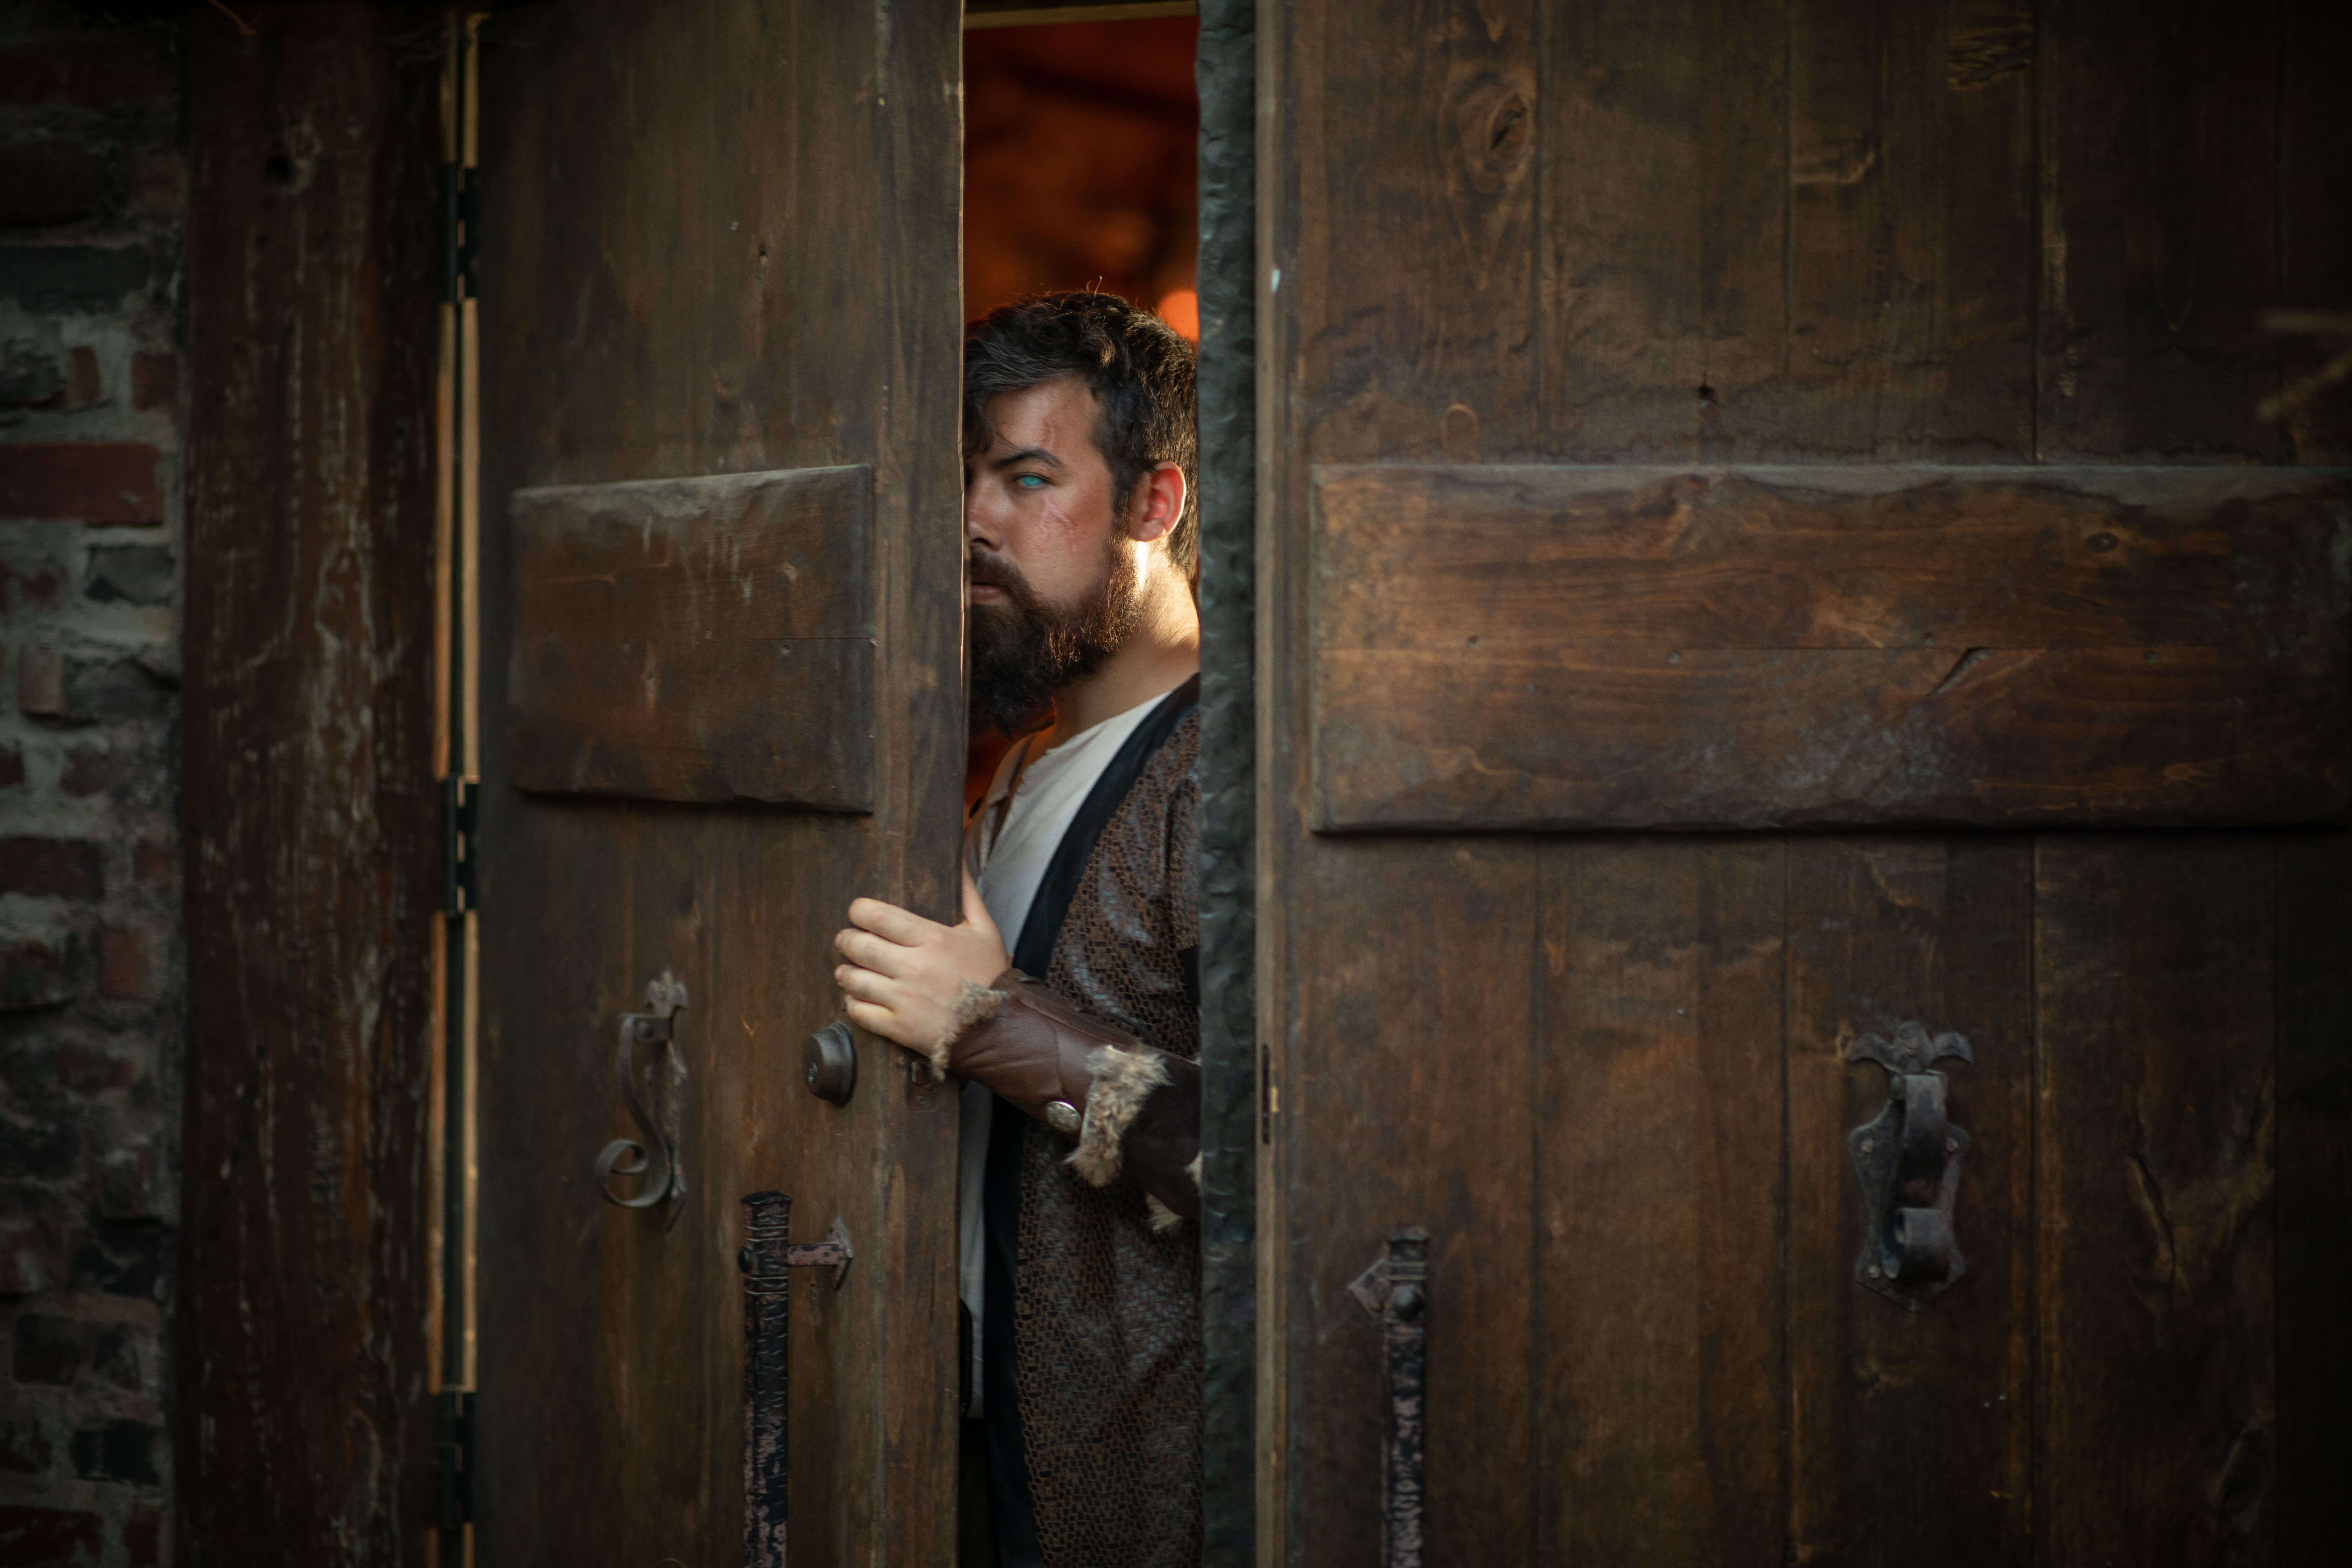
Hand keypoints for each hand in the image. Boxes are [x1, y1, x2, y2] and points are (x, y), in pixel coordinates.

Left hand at [832, 868, 1009, 1054]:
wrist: (1000, 1028)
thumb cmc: (991, 976)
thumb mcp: (985, 930)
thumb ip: (967, 895)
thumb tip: (957, 860)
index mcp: (932, 940)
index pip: (877, 916)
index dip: (859, 910)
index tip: (858, 912)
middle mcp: (914, 968)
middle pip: (858, 946)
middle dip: (847, 939)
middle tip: (849, 939)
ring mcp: (905, 1000)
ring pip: (853, 980)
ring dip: (845, 972)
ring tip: (848, 969)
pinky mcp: (900, 1028)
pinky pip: (860, 1012)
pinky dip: (853, 1003)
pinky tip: (859, 997)